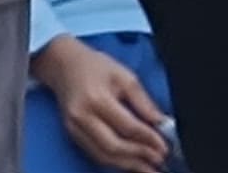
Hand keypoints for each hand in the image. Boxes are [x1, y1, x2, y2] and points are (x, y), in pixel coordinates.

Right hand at [33, 37, 171, 172]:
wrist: (62, 63)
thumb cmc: (94, 67)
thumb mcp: (124, 75)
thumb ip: (143, 101)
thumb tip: (162, 124)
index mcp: (96, 98)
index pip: (127, 127)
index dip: (149, 140)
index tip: (165, 147)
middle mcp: (82, 116)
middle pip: (114, 146)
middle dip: (139, 156)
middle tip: (160, 161)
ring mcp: (74, 127)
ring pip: (104, 156)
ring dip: (129, 165)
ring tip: (149, 169)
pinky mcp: (72, 134)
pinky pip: (96, 154)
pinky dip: (115, 162)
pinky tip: (131, 163)